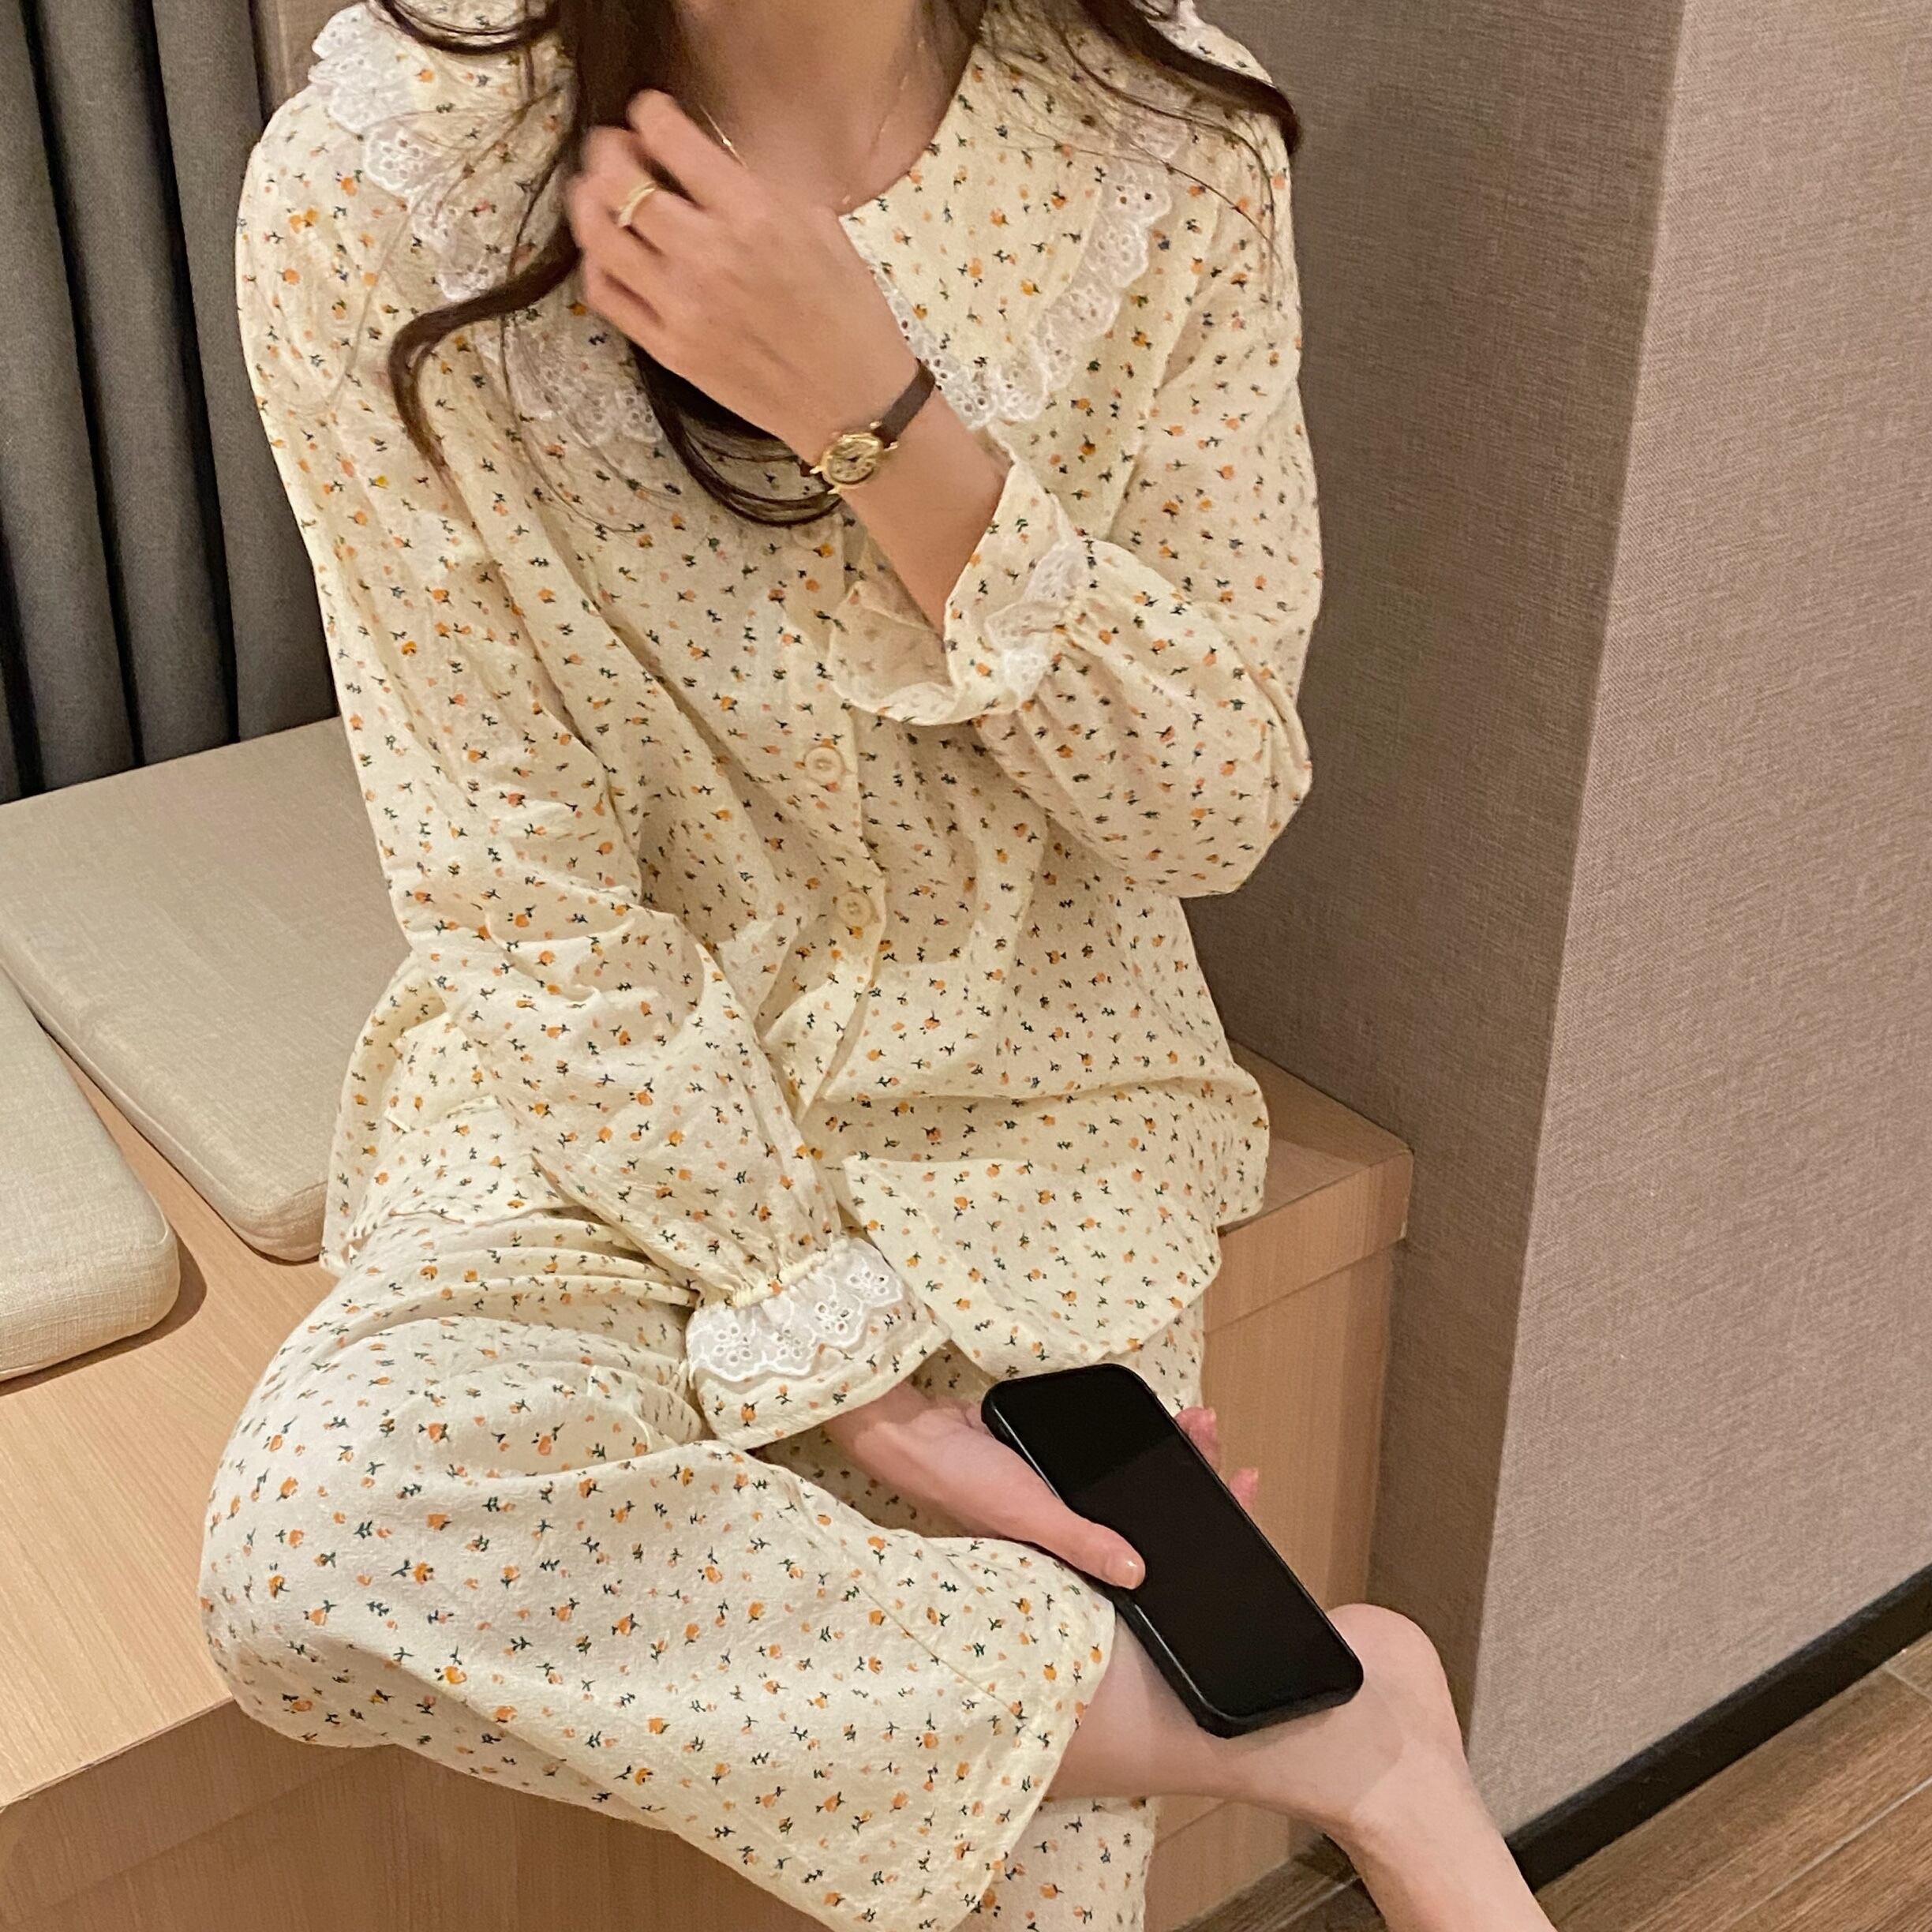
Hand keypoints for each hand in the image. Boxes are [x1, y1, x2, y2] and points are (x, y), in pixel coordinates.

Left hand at [564, 91, 921, 461]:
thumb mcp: (820, 228)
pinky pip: (607, 296)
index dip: (650, 114)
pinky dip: (597, 264)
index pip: (671, 140)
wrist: (853, 401)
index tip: (650, 114)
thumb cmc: (848, 315)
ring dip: (589, 203)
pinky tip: (608, 253)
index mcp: (752, 215)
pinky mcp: (669, 349)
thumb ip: (758, 189)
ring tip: (596, 194)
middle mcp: (708, 256)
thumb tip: (707, 164)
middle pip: (620, 182)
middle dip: (609, 152)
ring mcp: (682, 306)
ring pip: (600, 236)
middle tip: (614, 150)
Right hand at [820, 1378, 1261, 1589]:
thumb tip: (1139, 1573)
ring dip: (1167, 1456)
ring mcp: (1065, 1494)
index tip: (1239, 1496)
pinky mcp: (1053, 1463)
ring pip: (1132, 1483)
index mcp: (1074, 1558)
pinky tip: (1155, 1423)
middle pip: (1150, 1512)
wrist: (918, 1431)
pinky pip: (1105, 1458)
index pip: (1149, 1556)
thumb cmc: (966, 1482)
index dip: (1195, 1531)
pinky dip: (1131, 1444)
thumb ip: (1082, 1540)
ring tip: (1200, 1425)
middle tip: (1222, 1443)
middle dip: (1192, 1479)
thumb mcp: (1030, 1514)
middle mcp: (1074, 1529)